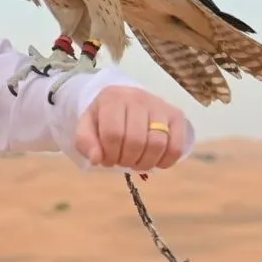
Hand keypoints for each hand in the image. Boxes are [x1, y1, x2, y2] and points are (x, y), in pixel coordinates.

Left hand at [75, 86, 189, 170]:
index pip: (113, 134)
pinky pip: (176, 145)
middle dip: (127, 160)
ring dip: (145, 163)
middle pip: (136, 141)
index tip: (107, 160)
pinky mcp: (176, 115)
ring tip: (136, 163)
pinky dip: (166, 161)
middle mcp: (139, 98)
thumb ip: (85, 142)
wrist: (125, 101)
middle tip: (122, 162)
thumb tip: (96, 159)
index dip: (109, 155)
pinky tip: (155, 162)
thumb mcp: (87, 126)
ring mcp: (160, 105)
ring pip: (157, 144)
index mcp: (113, 98)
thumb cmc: (105, 117)